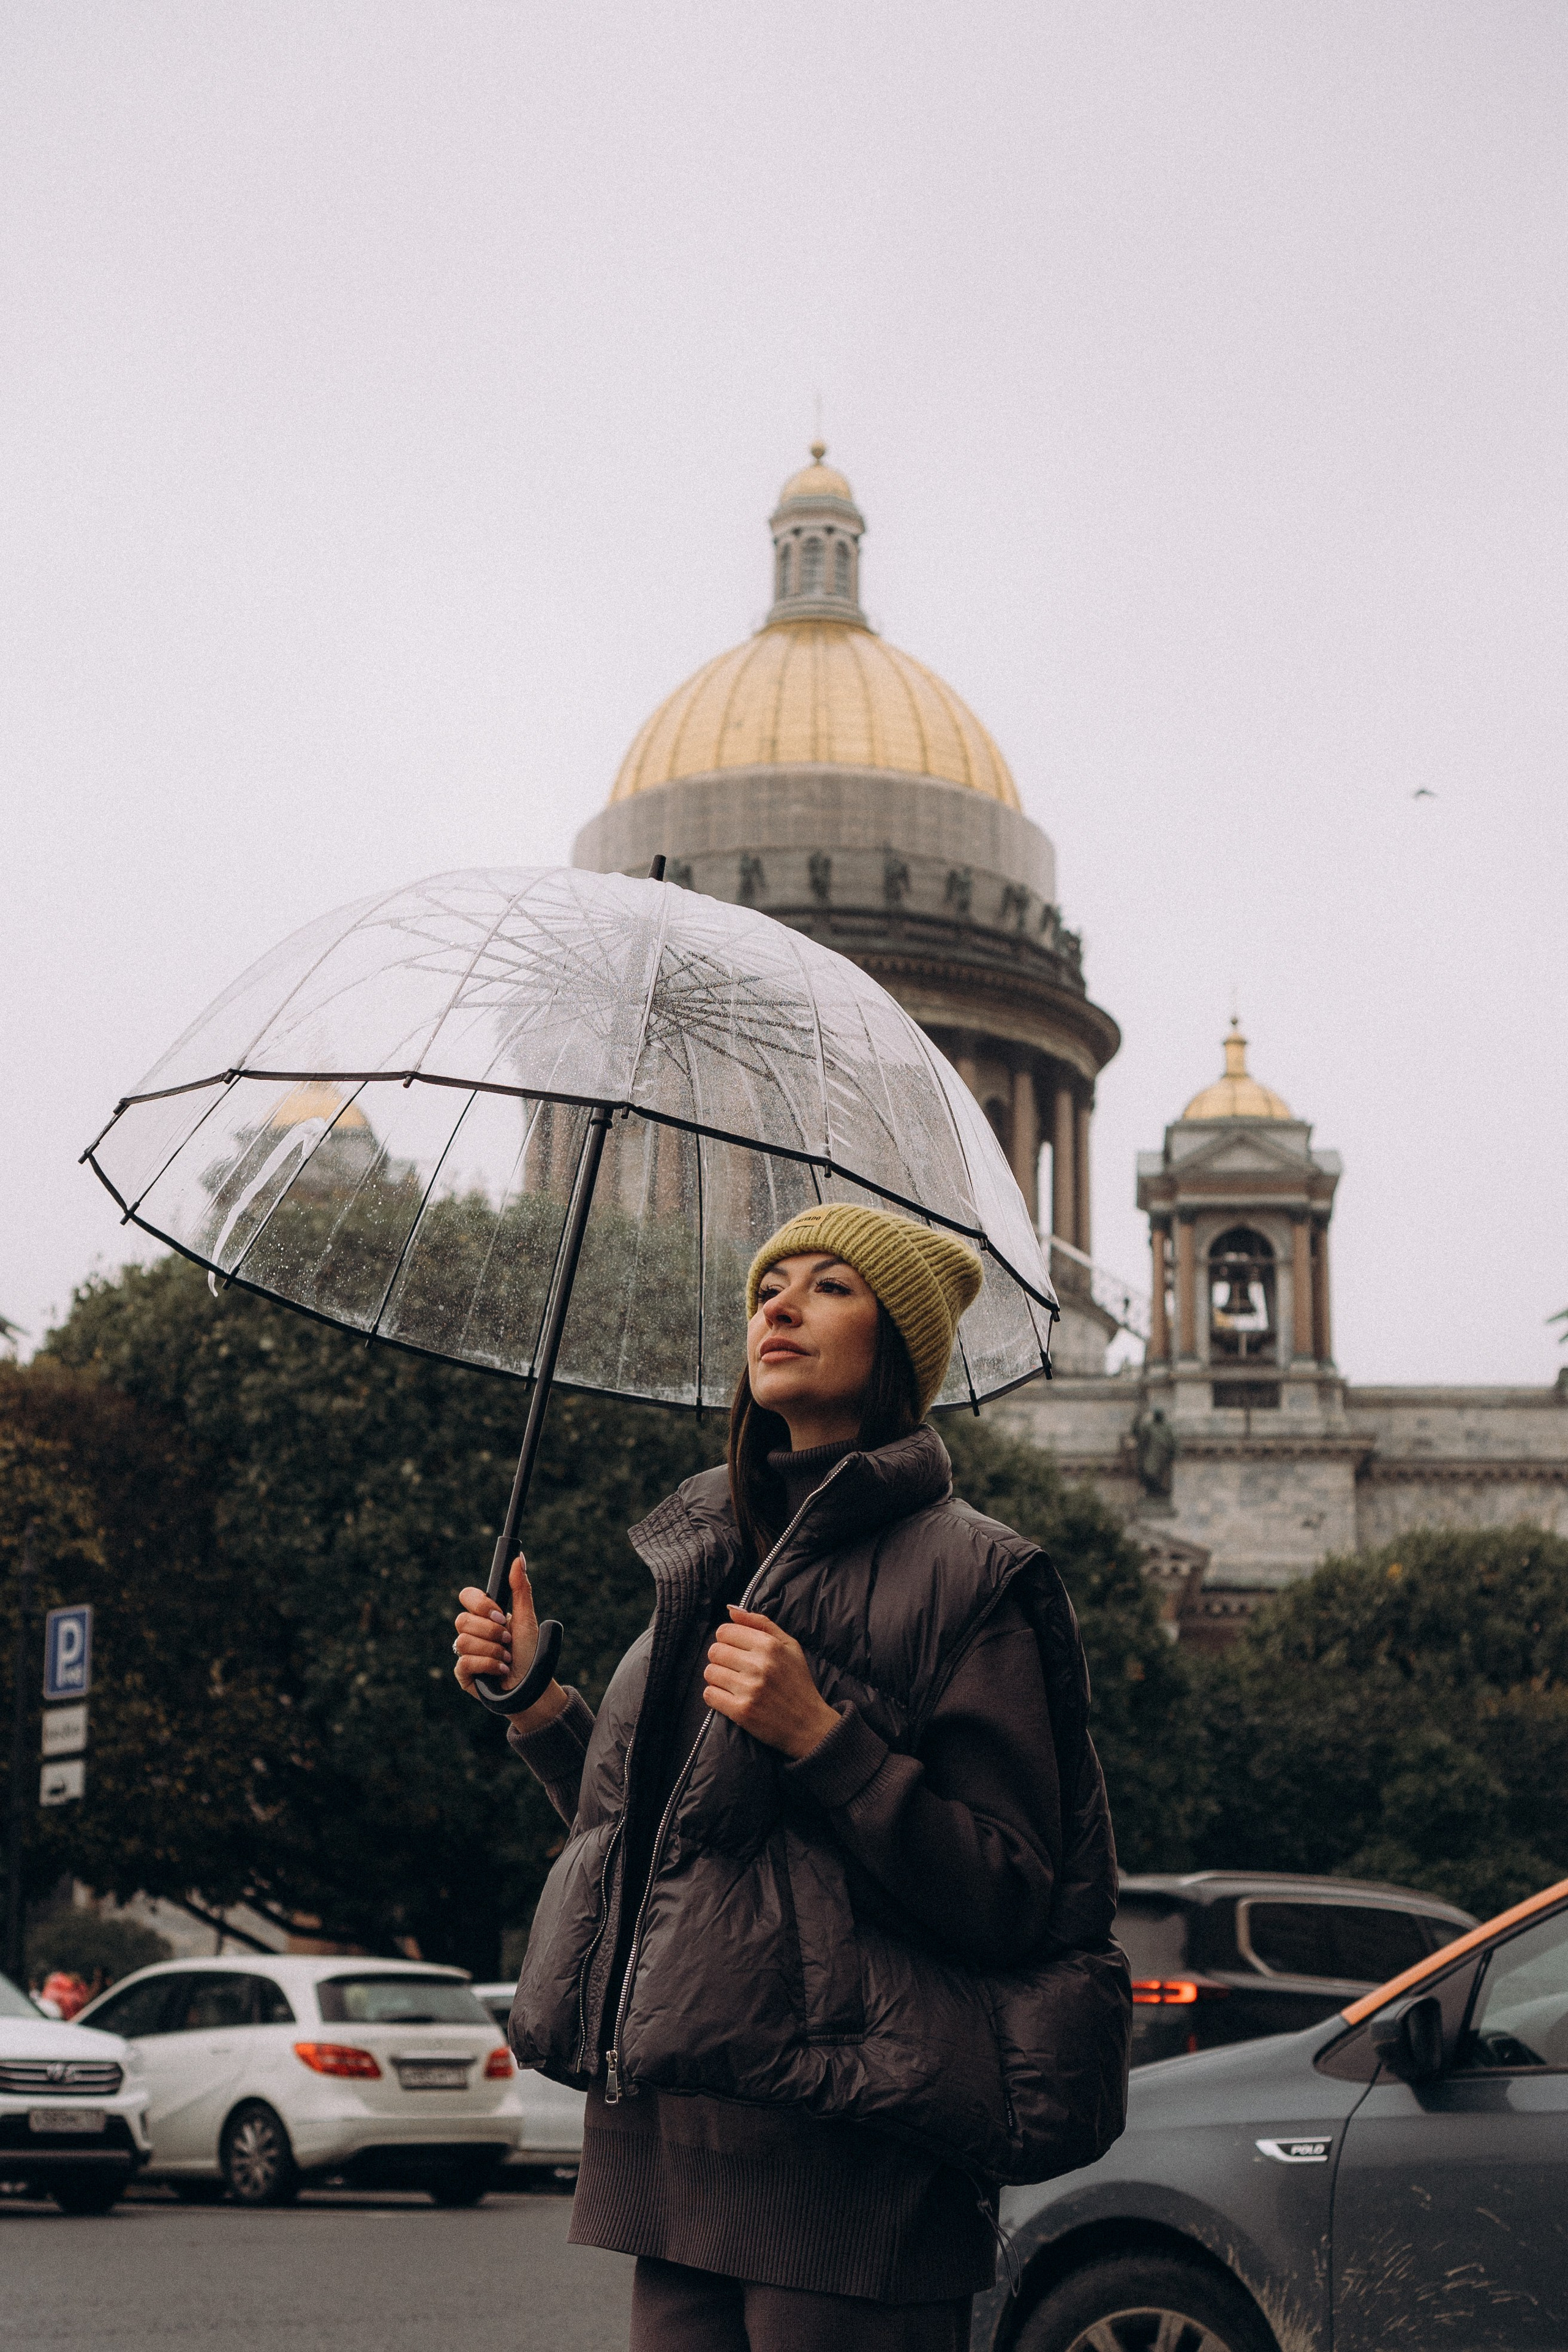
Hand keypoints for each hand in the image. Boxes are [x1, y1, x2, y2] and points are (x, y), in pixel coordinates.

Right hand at [452, 1557, 566, 1729]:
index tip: (501, 1615)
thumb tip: (519, 1557)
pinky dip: (488, 1666)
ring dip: (492, 1651)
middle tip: (507, 1641)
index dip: (480, 1605)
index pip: (467, 1596)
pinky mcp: (463, 1674)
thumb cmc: (530, 1652)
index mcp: (485, 1615)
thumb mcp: (527, 1619)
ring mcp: (466, 1653)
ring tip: (507, 1658)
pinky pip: (463, 1662)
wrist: (532, 1686)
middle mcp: (472, 1631)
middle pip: (462, 1620)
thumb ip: (520, 1588)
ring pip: (463, 1642)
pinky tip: (501, 1670)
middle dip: (490, 1632)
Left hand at [703, 1607, 839, 1760]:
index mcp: (770, 1646)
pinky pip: (709, 1695)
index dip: (727, 1639)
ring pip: (710, 1672)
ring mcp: (749, 1689)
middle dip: (721, 1658)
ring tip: (733, 1683)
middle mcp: (759, 1665)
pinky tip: (729, 1697)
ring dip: (717, 1677)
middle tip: (734, 1668)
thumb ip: (761, 1623)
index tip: (735, 1649)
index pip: (725, 1631)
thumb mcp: (789, 1646)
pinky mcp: (742, 1711)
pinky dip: (715, 1695)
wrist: (808, 1724)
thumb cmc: (798, 1682)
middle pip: (715, 1651)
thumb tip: (731, 1610)